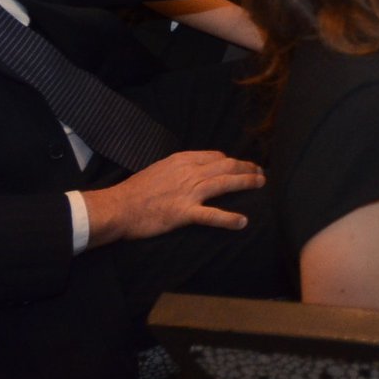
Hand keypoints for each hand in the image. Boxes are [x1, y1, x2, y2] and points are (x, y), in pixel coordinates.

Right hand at [82, 149, 265, 246]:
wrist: (117, 207)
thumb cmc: (135, 191)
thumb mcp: (158, 169)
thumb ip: (178, 168)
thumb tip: (193, 170)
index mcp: (182, 161)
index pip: (215, 156)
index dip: (231, 161)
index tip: (240, 166)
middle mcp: (189, 173)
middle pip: (226, 166)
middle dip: (246, 168)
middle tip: (260, 173)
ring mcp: (188, 192)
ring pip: (225, 183)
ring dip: (246, 183)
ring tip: (261, 185)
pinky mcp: (184, 213)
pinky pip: (211, 215)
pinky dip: (229, 218)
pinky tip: (242, 221)